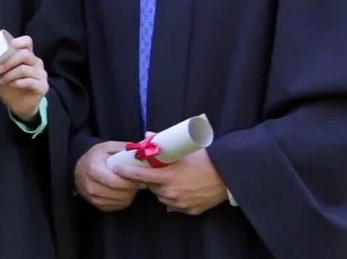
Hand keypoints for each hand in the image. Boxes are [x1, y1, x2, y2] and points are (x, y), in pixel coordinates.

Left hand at [0, 33, 46, 120]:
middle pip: (25, 54)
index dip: (16, 42)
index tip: (2, 50)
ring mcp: (41, 74)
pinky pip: (30, 82)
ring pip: (25, 69)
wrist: (17, 105)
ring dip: (10, 74)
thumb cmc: (9, 85)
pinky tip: (11, 85)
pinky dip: (17, 83)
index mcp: (27, 55)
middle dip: (8, 61)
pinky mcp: (42, 86)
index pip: (27, 41)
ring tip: (1, 81)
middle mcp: (36, 62)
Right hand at [74, 141, 142, 211]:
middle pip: (120, 193)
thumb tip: (141, 150)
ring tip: (131, 185)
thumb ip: (123, 148)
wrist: (79, 169)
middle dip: (133, 188)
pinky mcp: (97, 205)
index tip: (140, 177)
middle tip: (139, 182)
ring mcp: (93, 198)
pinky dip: (125, 200)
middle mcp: (91, 186)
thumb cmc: (95, 157)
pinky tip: (124, 191)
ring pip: (121, 201)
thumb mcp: (107, 147)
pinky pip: (118, 206)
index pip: (116, 182)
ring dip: (130, 194)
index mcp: (94, 170)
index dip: (131, 182)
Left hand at [112, 148, 227, 215]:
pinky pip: (175, 205)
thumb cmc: (205, 160)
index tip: (117, 169)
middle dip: (152, 180)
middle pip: (151, 188)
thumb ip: (162, 143)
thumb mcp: (184, 149)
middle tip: (159, 171)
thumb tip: (146, 136)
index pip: (140, 177)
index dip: (127, 173)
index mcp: (168, 177)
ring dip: (163, 189)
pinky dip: (175, 198)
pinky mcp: (190, 211)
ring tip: (173, 179)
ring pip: (162, 197)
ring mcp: (180, 203)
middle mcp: (171, 192)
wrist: (228, 176)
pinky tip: (183, 189)